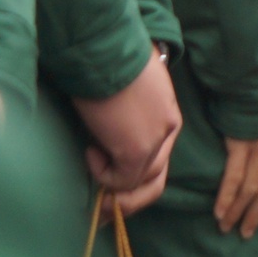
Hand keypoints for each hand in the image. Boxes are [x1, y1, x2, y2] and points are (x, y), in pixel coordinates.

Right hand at [74, 51, 181, 214]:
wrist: (104, 47)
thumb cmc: (109, 57)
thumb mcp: (130, 86)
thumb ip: (131, 111)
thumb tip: (109, 127)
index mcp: (167, 113)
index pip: (159, 155)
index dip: (136, 174)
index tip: (112, 183)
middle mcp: (168, 129)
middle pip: (156, 177)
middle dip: (130, 198)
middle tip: (103, 209)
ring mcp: (155, 141)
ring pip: (141, 184)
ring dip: (114, 191)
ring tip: (92, 185)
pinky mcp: (137, 150)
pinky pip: (120, 180)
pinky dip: (102, 173)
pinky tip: (89, 150)